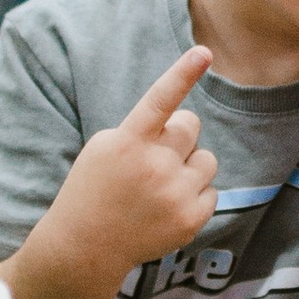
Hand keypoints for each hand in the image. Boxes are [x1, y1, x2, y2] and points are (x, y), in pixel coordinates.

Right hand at [54, 44, 216, 273]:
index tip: (204, 51)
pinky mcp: (190, 220)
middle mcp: (154, 165)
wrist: (86, 246)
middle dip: (178, 136)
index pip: (160, 99)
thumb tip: (187, 125)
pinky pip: (212, 191)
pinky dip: (194, 196)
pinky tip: (167, 207)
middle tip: (153, 158)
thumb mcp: (105, 147)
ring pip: (207, 158)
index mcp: (128, 142)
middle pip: (191, 125)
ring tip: (160, 186)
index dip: (183, 73)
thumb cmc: (94, 188)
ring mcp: (174, 194)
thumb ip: (143, 129)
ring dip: (189, 166)